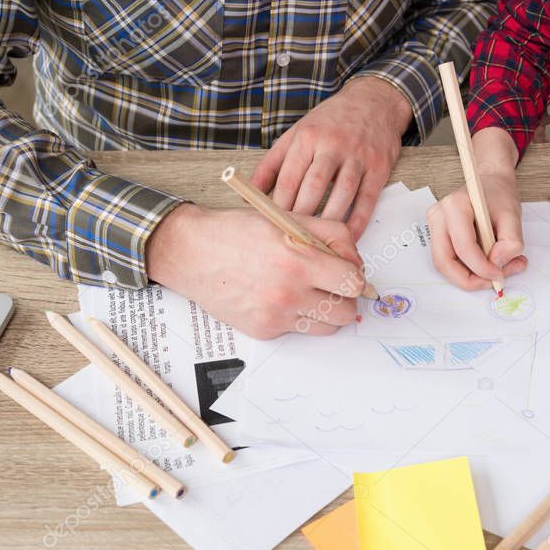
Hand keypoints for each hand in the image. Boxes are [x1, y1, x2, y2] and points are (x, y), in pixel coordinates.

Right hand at [146, 203, 367, 338]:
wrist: (193, 253)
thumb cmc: (239, 231)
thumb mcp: (291, 218)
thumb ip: (333, 236)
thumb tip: (356, 264)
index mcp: (298, 262)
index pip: (353, 284)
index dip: (356, 277)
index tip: (348, 273)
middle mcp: (288, 294)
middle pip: (346, 314)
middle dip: (344, 298)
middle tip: (331, 285)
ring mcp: (275, 316)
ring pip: (326, 328)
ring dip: (324, 312)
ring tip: (307, 291)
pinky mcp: (263, 330)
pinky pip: (297, 331)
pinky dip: (296, 316)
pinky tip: (279, 296)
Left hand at [250, 76, 412, 239]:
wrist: (373, 101)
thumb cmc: (330, 122)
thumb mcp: (296, 134)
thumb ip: (272, 164)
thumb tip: (250, 194)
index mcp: (307, 138)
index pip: (289, 178)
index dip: (279, 206)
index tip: (272, 226)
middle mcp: (332, 146)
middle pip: (314, 187)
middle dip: (302, 216)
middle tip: (294, 239)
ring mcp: (358, 157)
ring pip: (342, 193)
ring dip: (329, 221)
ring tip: (318, 243)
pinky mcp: (378, 168)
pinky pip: (367, 199)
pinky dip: (357, 221)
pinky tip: (348, 236)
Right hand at [427, 128, 527, 290]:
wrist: (490, 184)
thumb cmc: (498, 196)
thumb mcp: (513, 214)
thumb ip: (511, 241)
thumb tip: (497, 264)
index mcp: (455, 206)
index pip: (463, 247)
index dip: (482, 267)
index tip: (500, 275)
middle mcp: (438, 216)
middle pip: (444, 261)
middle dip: (468, 280)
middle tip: (492, 283)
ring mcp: (434, 227)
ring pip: (444, 264)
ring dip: (469, 276)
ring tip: (496, 271)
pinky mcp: (437, 236)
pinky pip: (448, 260)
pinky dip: (467, 269)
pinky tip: (487, 264)